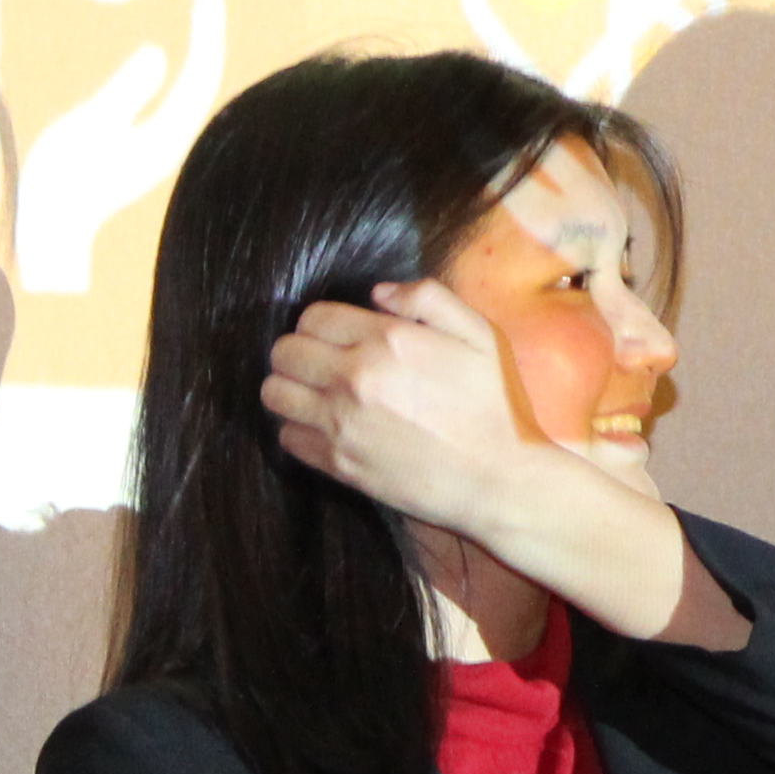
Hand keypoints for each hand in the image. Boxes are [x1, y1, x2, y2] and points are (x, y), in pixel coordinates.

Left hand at [260, 286, 704, 640]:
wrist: (501, 480)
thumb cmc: (496, 407)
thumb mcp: (480, 335)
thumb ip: (429, 298)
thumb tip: (379, 293)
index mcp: (387, 340)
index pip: (312, 317)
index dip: (321, 322)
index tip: (337, 335)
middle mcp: (354, 379)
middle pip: (283, 352)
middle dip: (299, 351)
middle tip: (322, 363)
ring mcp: (341, 424)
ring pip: (274, 393)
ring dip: (291, 389)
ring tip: (318, 394)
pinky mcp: (338, 464)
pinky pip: (287, 437)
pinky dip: (298, 429)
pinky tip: (327, 427)